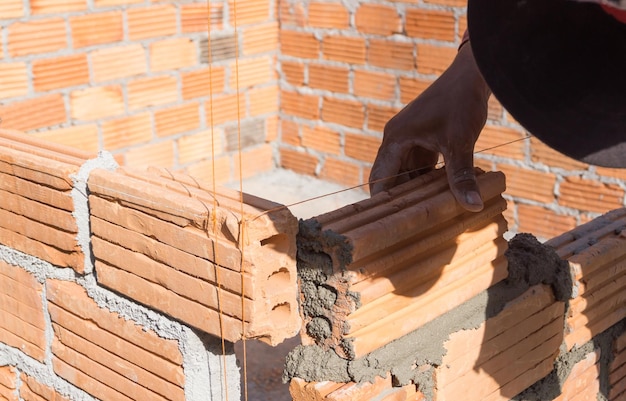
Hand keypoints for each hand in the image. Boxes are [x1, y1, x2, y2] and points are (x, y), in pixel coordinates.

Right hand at [369, 44, 490, 211]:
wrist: (472, 75)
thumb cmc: (461, 102)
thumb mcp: (460, 142)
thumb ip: (461, 176)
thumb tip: (471, 205)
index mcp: (395, 139)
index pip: (379, 178)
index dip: (382, 202)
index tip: (386, 224)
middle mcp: (397, 139)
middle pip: (390, 178)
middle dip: (399, 200)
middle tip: (407, 226)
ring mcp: (410, 139)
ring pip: (406, 173)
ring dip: (415, 191)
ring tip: (422, 216)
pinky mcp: (424, 138)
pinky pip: (419, 166)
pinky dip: (427, 180)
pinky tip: (438, 195)